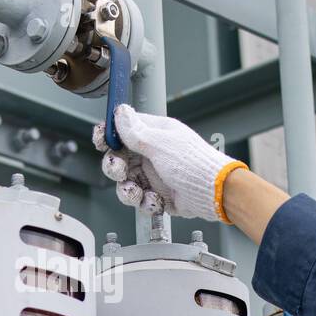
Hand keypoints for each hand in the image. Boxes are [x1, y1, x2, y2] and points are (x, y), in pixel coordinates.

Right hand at [93, 104, 246, 221]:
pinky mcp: (158, 195)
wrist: (213, 193)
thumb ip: (135, 131)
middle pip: (119, 160)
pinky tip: (156, 200)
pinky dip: (145, 203)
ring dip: (128, 191)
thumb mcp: (160, 144)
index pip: (122, 131)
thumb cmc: (194, 164)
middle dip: (115, 168)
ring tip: (138, 193)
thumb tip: (120, 111)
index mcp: (154, 134)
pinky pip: (140, 200)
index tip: (102, 142)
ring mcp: (154, 175)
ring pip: (125, 183)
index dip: (109, 136)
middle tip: (120, 171)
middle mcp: (152, 154)